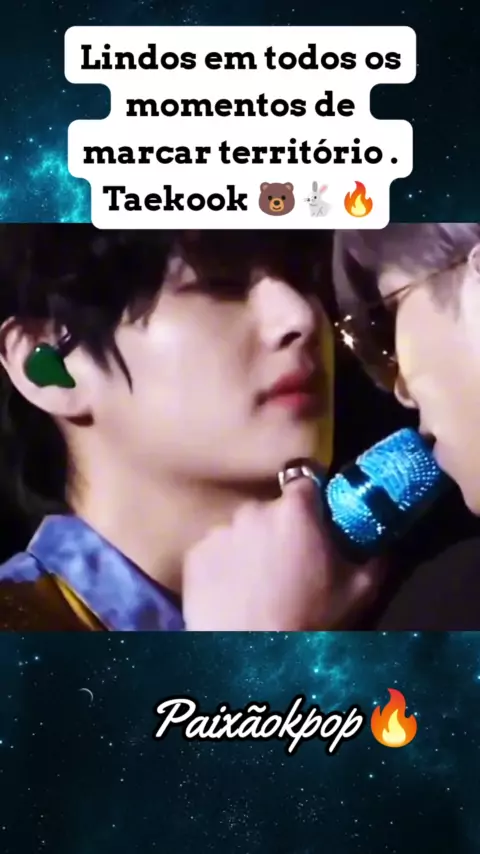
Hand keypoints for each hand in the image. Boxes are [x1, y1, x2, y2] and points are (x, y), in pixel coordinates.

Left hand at [182, 476, 382, 630]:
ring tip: (259, 582)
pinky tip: (235, 590)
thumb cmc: (309, 622)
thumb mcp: (357, 591)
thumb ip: (374, 557)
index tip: (315, 521)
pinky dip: (224, 564)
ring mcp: (219, 531)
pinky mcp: (195, 554)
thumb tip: (384, 541)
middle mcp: (253, 510)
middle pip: (271, 508)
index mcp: (295, 511)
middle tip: (289, 562)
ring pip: (241, 529)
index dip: (312, 501)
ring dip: (250, 546)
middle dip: (280, 528)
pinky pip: (215, 549)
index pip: (305, 482)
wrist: (252, 659)